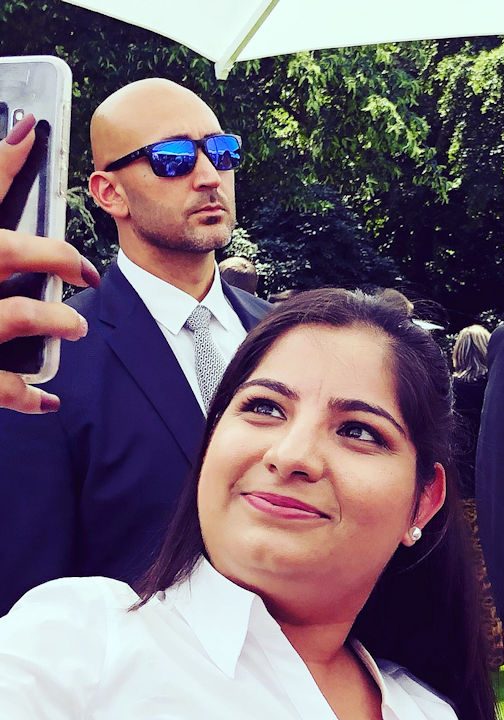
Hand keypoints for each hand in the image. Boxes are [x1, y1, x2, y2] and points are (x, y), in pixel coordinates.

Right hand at [0, 113, 101, 413]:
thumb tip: (15, 138)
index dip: (2, 157)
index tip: (29, 130)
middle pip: (4, 250)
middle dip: (55, 257)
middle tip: (85, 272)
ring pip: (15, 314)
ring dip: (55, 319)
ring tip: (75, 326)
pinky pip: (2, 386)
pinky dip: (29, 395)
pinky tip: (48, 397)